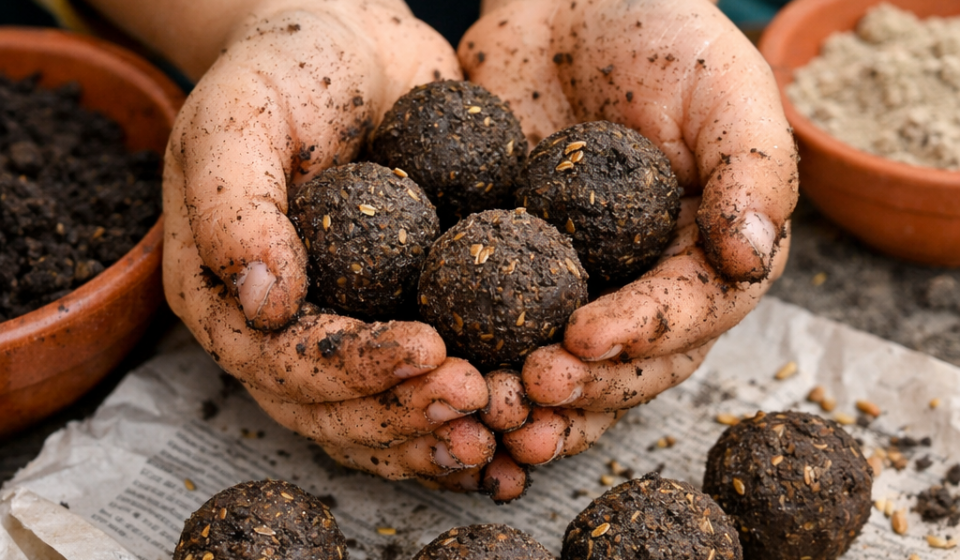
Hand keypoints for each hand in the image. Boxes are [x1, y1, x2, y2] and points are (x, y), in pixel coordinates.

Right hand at [161, 0, 494, 481]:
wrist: (350, 45)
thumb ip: (235, 205)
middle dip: (405, 415)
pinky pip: (425, 383)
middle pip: (332, 411)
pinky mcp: (401, 317)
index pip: (282, 360)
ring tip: (504, 420)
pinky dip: (468, 409)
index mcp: (227, 297)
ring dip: (439, 431)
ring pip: (381, 416)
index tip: (427, 348)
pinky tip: (519, 412)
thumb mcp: (238, 116)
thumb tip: (264, 301)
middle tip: (478, 398)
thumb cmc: (282, 68)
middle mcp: (283, 332)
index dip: (351, 370)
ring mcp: (344, 330)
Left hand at [460, 0, 797, 493]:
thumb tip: (755, 259)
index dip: (642, 335)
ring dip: (526, 402)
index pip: (689, 314)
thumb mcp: (725, 87)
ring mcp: (576, 286)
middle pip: (627, 364)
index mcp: (709, 256)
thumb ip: (752, 170)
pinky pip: (494, 329)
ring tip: (483, 410)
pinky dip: (472, 362)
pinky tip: (439, 376)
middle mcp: (646, 287)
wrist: (566, 6)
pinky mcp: (512, 274)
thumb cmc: (661, 35)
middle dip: (582, 388)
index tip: (585, 337)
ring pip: (562, 368)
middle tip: (529, 388)